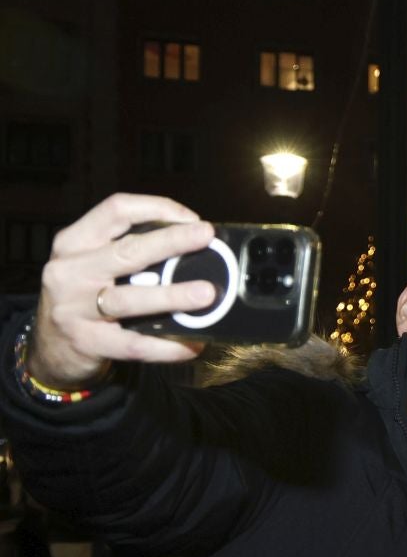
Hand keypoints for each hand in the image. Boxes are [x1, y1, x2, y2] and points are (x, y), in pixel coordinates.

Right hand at [28, 194, 217, 388]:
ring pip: (130, 299)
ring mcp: (75, 309)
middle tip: (206, 237)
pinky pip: (134, 344)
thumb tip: (191, 241)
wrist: (50, 348)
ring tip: (207, 294)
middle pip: (127, 251)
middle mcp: (70, 271)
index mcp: (74, 243)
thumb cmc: (82, 297)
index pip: (116, 210)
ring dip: (172, 296)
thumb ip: (126, 249)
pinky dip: (166, 345)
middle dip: (171, 241)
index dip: (157, 208)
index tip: (193, 219)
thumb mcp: (90, 264)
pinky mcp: (87, 343)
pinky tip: (193, 344)